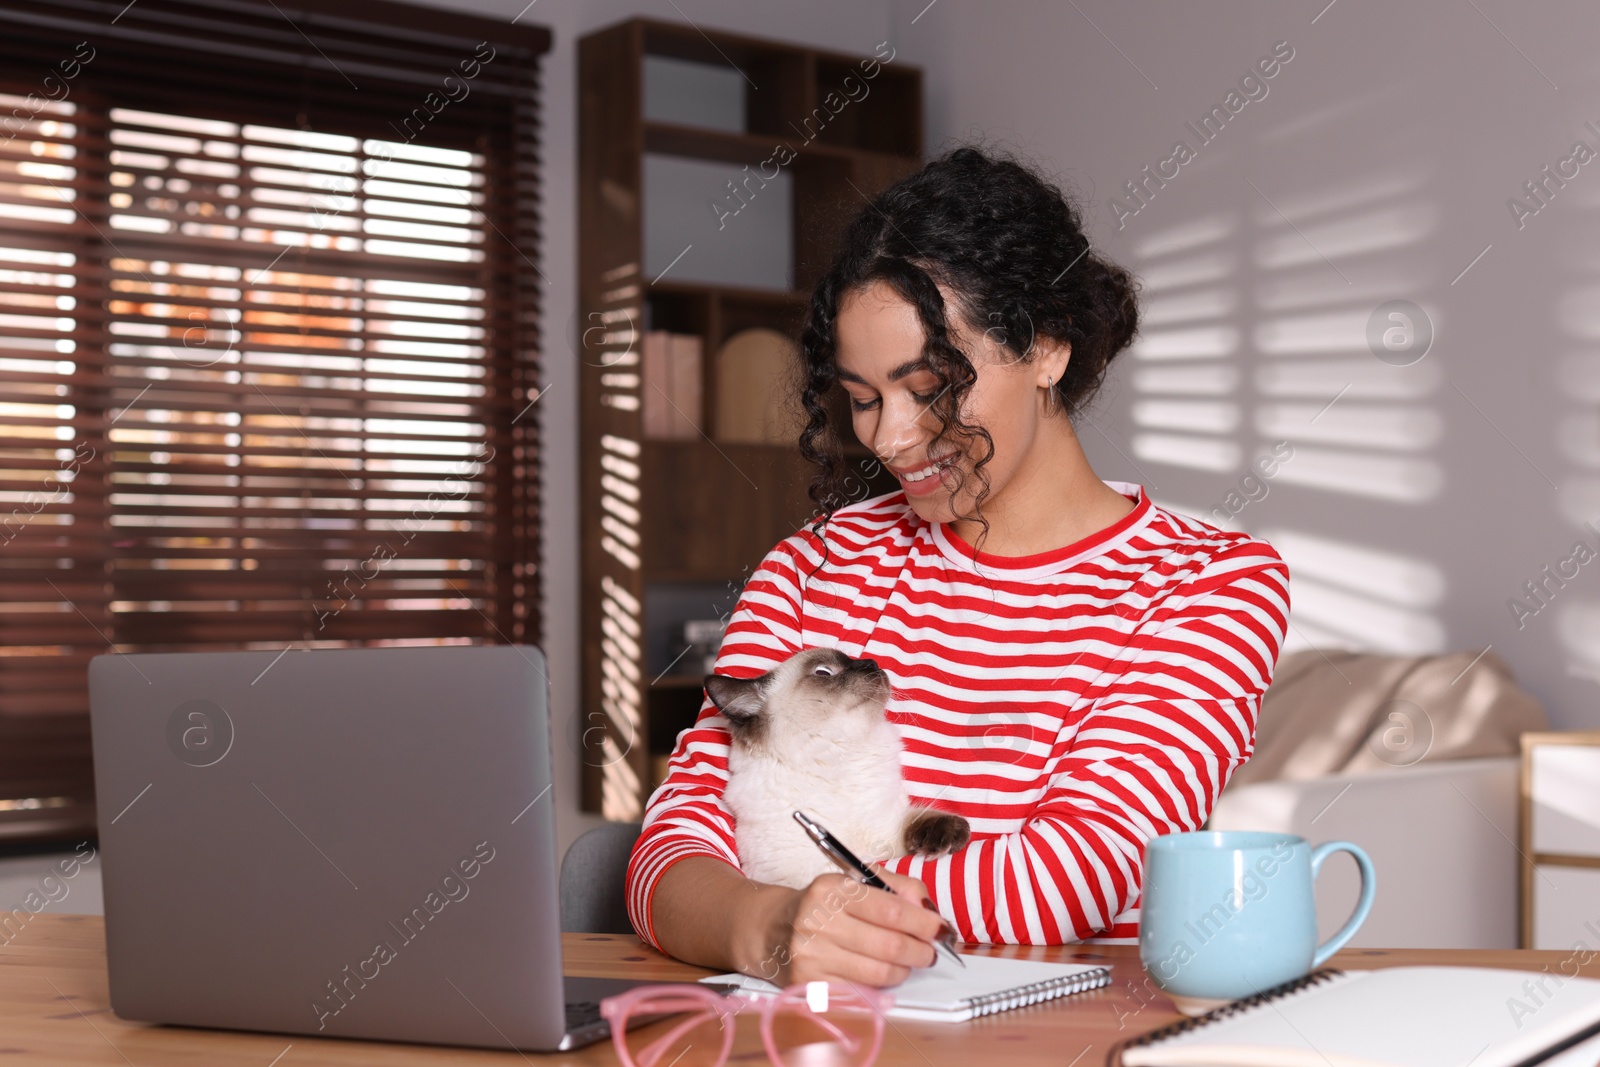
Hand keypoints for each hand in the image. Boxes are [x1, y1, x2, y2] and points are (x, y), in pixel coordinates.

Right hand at [756, 869, 948, 987]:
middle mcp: (818, 921)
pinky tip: (881, 974)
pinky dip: (881, 986)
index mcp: (832, 889)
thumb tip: (928, 908)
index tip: (940, 928)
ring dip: (904, 970)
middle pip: (890, 945)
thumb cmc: (822, 905)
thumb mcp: (854, 882)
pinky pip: (861, 992)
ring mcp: (812, 956)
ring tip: (906, 962)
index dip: (924, 923)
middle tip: (929, 951)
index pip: (892, 910)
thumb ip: (896, 887)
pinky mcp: (809, 984)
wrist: (772, 929)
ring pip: (880, 973)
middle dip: (921, 951)